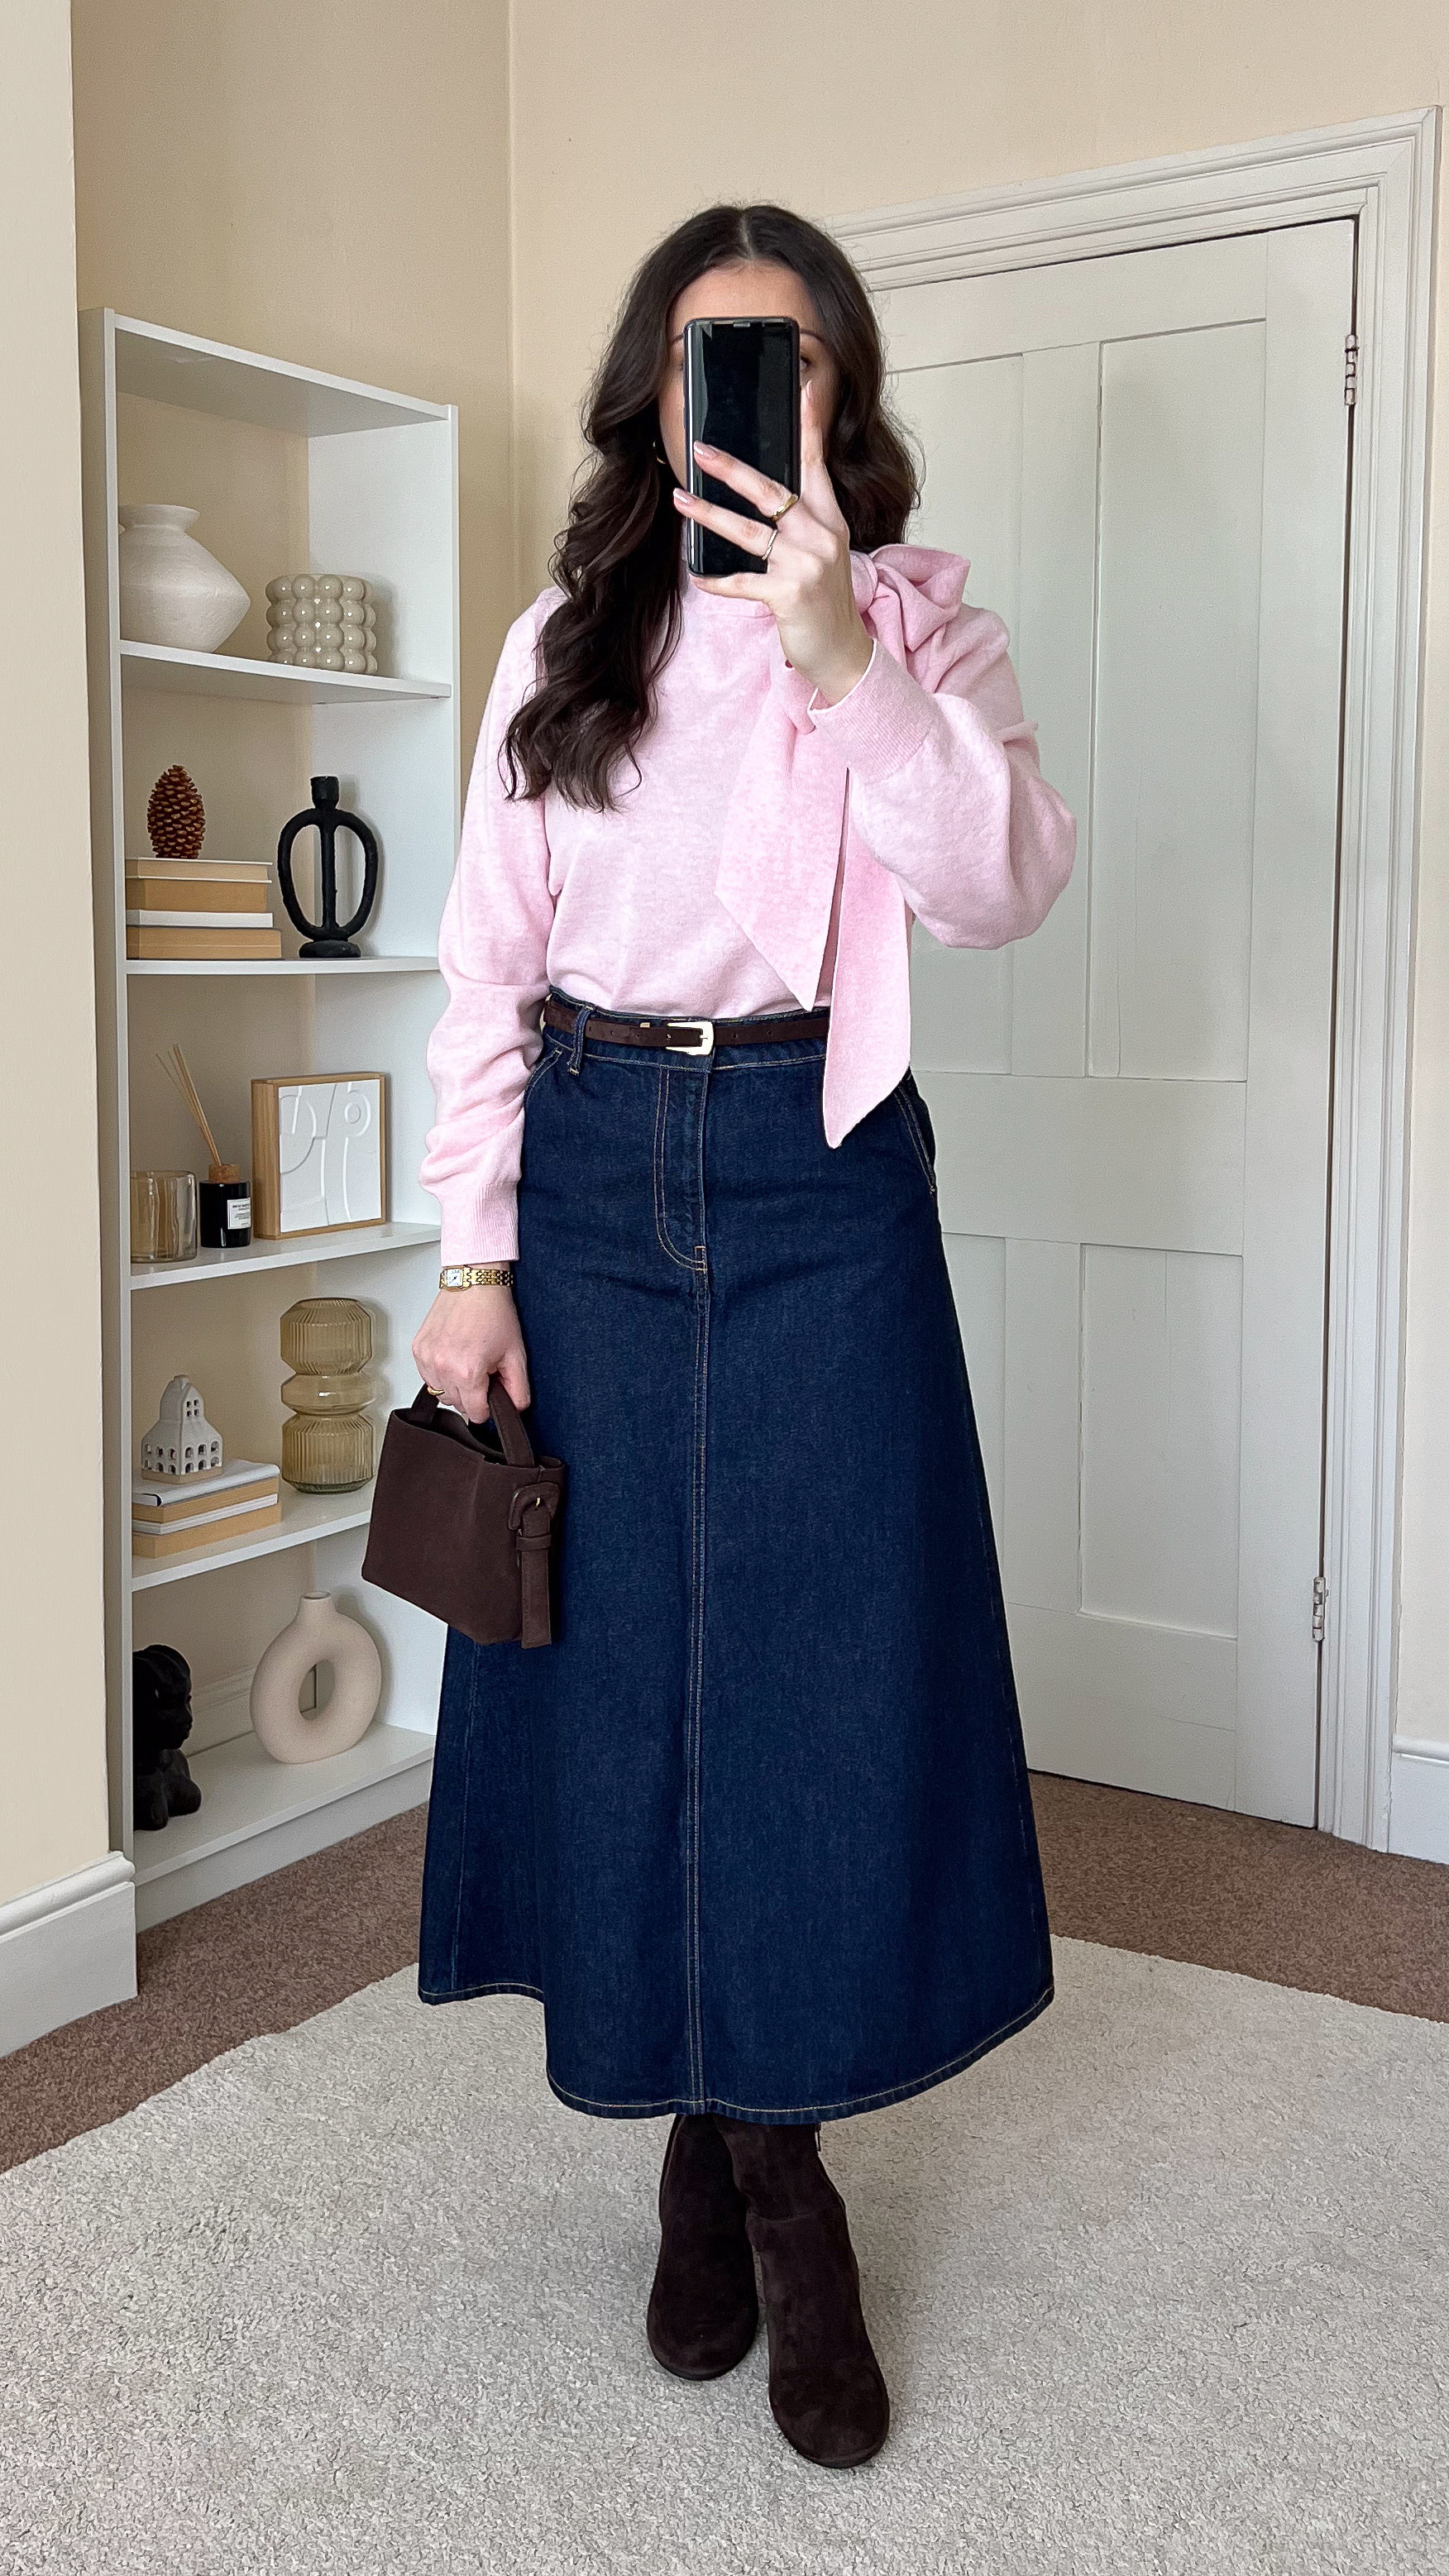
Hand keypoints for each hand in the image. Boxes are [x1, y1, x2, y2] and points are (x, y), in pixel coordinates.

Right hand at [411, 1284, 530, 1424]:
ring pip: (440, 1392)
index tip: (491, 1397)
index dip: (487, 1408)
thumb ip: (518, 1389)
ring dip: (454, 1385)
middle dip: (472, 1394)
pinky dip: (439, 1373)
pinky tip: (453, 1356)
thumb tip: (515, 1409)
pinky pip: (427, 1376)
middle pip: (456, 1404)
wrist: (474, 1281)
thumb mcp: (516, 1353)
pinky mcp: (418, 1349)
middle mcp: (442, 1366)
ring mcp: (427, 1357)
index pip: (474, 1413)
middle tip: (483, 1371)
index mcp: (467, 1371)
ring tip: (467, 1362)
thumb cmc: (493, 1311)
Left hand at [670, 377, 873, 705]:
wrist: (843, 652)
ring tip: (682, 501)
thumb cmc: (826, 601)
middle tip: (701, 452)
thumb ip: (803, 520)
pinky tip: (697, 575)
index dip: (808, 428)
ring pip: (749, 532)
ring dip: (710, 515)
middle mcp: (820, 537)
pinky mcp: (788, 596)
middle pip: (772, 492)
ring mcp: (805, 566)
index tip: (801, 390)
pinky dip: (717, 581)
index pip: (815, 466)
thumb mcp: (824, 552)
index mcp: (831, 521)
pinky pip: (742, 582)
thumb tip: (767, 494)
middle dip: (732, 470)